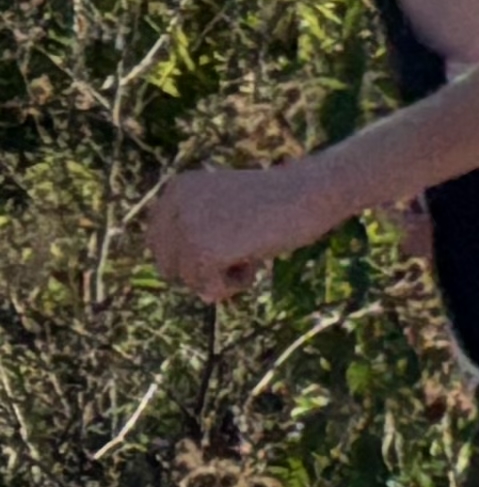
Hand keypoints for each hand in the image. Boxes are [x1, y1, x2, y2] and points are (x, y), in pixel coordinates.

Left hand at [139, 161, 331, 304]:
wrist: (312, 191)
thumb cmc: (282, 203)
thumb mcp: (232, 217)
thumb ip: (208, 249)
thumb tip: (205, 298)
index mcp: (178, 188)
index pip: (158, 241)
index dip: (188, 256)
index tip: (221, 249)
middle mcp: (174, 206)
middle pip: (168, 265)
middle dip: (203, 269)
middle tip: (240, 253)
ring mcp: (187, 228)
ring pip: (187, 279)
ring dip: (223, 276)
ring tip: (253, 251)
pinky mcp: (203, 250)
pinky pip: (208, 288)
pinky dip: (234, 284)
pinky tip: (256, 261)